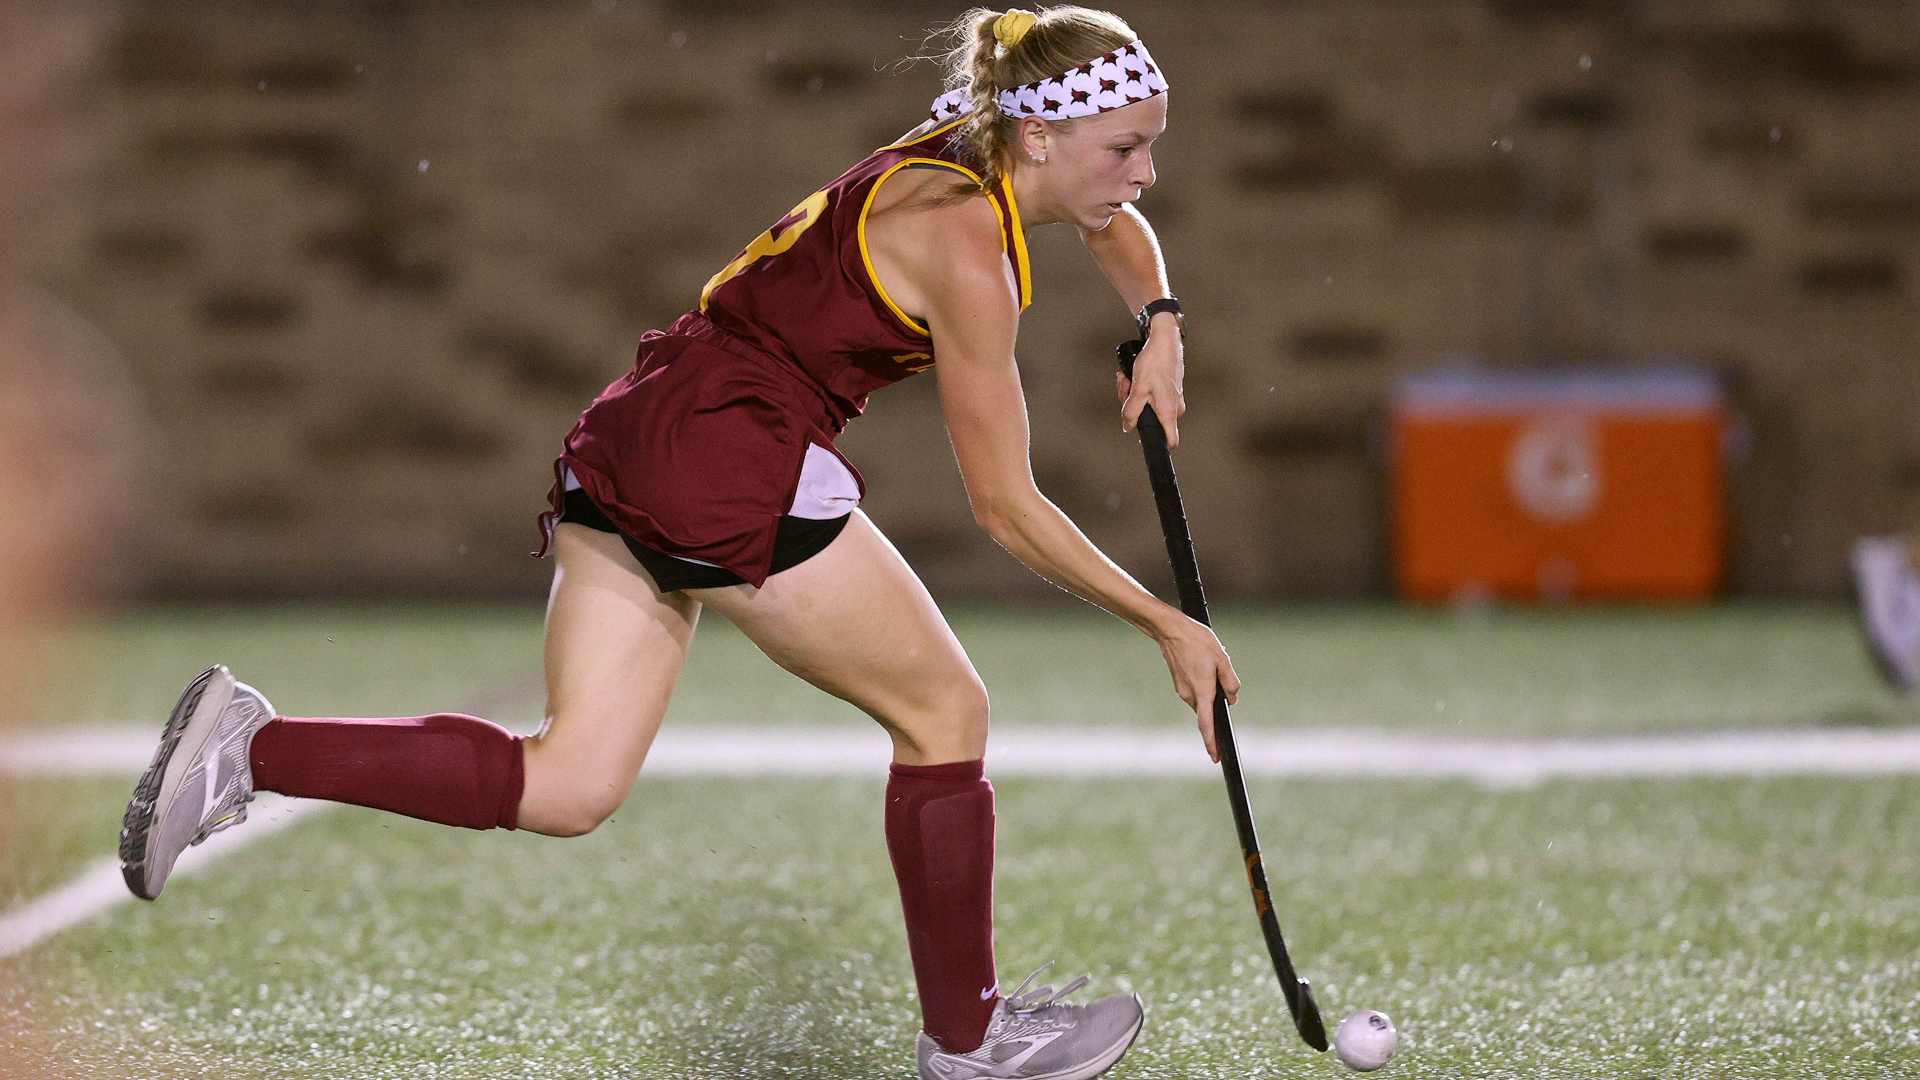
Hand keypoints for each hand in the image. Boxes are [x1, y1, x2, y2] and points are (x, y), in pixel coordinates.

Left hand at [1115, 313, 1185, 445]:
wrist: (1164, 339)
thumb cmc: (1154, 362)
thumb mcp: (1138, 389)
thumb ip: (1131, 412)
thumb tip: (1127, 427)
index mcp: (1169, 412)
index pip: (1171, 441)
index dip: (1157, 443)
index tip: (1144, 438)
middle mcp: (1175, 408)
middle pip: (1150, 420)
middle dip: (1132, 406)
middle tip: (1126, 388)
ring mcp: (1173, 398)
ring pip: (1148, 406)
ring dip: (1132, 394)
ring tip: (1126, 378)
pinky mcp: (1168, 389)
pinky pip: (1151, 396)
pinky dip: (1139, 388)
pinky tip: (1131, 376)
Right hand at [1153, 610, 1239, 762]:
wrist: (1170, 630)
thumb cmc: (1198, 642)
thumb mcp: (1222, 658)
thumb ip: (1230, 682)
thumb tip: (1232, 699)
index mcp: (1203, 691)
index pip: (1207, 725)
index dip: (1212, 743)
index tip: (1216, 757)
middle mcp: (1190, 695)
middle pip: (1208, 710)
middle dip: (1217, 702)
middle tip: (1219, 673)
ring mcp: (1182, 690)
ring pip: (1203, 699)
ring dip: (1210, 690)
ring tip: (1211, 663)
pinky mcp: (1179, 683)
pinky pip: (1196, 692)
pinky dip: (1203, 685)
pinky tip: (1203, 663)